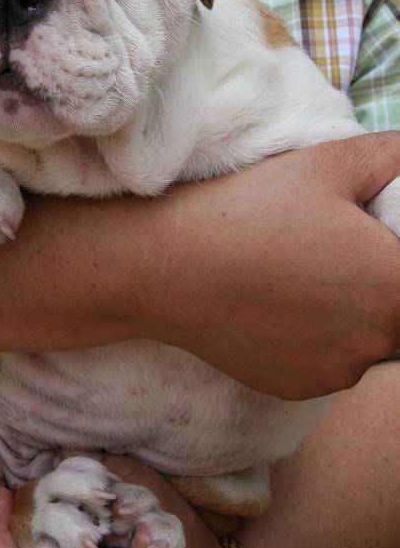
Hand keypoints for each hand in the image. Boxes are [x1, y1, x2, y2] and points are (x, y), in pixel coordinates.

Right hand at [140, 132, 399, 398]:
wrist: (170, 267)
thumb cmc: (251, 211)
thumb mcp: (330, 164)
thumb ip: (392, 157)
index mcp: (397, 286)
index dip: (391, 253)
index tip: (363, 238)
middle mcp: (377, 343)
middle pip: (396, 312)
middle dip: (375, 283)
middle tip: (327, 251)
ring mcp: (337, 373)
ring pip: (362, 341)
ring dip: (346, 315)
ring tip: (295, 276)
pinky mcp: (300, 390)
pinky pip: (325, 363)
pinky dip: (312, 340)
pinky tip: (276, 307)